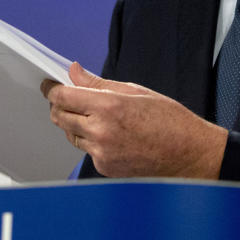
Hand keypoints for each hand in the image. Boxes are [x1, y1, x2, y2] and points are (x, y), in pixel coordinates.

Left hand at [42, 62, 226, 178]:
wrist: (189, 155)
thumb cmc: (170, 122)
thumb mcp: (136, 91)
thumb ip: (99, 83)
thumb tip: (75, 71)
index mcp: (109, 107)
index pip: (63, 97)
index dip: (52, 90)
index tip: (50, 85)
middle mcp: (101, 131)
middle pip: (60, 117)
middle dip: (60, 106)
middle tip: (69, 99)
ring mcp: (101, 153)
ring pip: (71, 135)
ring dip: (75, 125)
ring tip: (99, 118)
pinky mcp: (104, 168)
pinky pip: (86, 151)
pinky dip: (91, 141)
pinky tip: (111, 136)